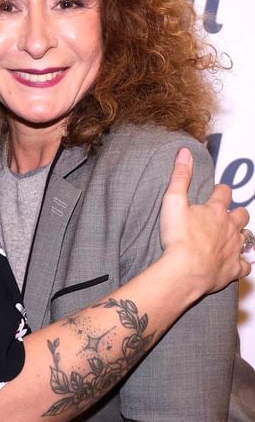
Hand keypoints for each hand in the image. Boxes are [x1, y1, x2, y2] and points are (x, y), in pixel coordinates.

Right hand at [159, 147, 249, 293]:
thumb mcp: (173, 201)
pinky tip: (239, 263)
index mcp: (216, 210)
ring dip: (242, 236)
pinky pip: (245, 265)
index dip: (221, 190)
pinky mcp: (233, 269)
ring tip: (233, 237)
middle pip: (241, 214)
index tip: (216, 191)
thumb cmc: (178, 237)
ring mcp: (234, 249)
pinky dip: (243, 264)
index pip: (224, 192)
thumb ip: (180, 176)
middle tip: (227, 215)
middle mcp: (230, 227)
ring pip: (247, 238)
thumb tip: (184, 152)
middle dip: (236, 213)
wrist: (185, 270)